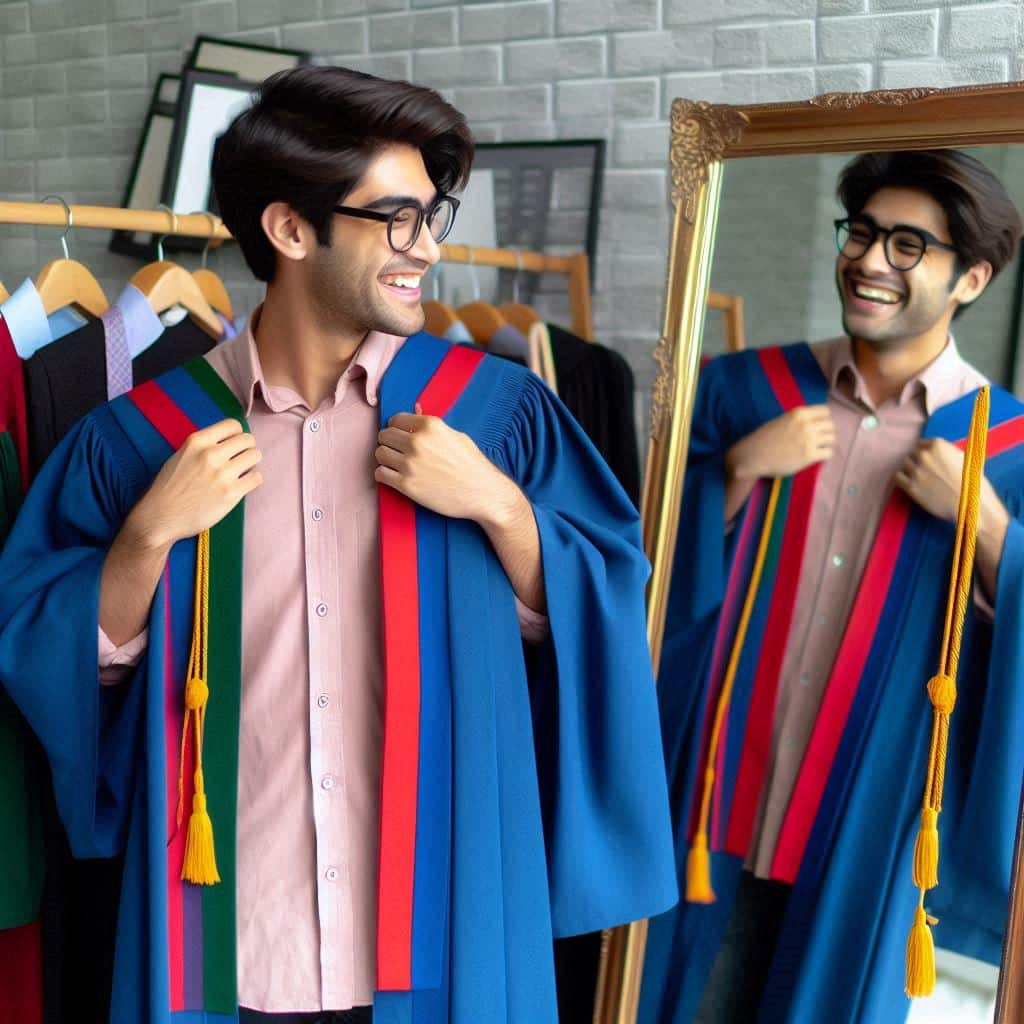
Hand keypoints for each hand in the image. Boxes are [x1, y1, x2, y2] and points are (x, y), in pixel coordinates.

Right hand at [129, 419, 262, 550]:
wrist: (161, 516)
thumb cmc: (169, 487)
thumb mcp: (181, 455)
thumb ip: (204, 446)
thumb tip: (227, 441)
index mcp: (198, 442)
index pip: (232, 425)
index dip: (238, 434)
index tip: (235, 443)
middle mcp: (211, 454)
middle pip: (248, 439)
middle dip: (247, 448)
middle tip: (241, 458)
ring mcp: (222, 474)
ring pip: (255, 456)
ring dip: (251, 463)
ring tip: (241, 471)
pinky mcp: (231, 494)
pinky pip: (256, 478)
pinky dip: (252, 480)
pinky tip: (242, 484)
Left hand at [375, 404, 518, 523]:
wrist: (482, 492)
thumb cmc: (472, 464)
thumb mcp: (455, 436)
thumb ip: (431, 425)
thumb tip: (415, 408)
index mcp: (430, 426)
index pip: (396, 419)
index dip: (397, 428)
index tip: (400, 435)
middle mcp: (417, 442)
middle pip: (384, 436)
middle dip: (389, 442)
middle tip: (397, 451)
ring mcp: (410, 464)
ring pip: (379, 453)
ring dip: (385, 458)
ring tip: (396, 464)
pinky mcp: (406, 485)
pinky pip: (380, 474)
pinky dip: (384, 475)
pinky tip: (394, 477)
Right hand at [725, 405, 835, 481]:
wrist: (753, 455)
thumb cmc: (764, 438)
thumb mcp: (782, 420)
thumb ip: (798, 420)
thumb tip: (814, 423)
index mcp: (799, 414)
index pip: (825, 411)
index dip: (824, 419)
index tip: (819, 426)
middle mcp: (806, 424)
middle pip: (831, 425)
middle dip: (827, 432)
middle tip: (820, 439)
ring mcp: (809, 440)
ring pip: (832, 439)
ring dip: (827, 443)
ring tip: (819, 448)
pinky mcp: (809, 455)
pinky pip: (828, 453)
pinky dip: (825, 455)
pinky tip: (816, 457)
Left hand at [894, 437, 967, 523]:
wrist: (970, 504)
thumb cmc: (972, 481)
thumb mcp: (962, 457)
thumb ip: (945, 451)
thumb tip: (934, 451)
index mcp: (937, 445)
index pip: (921, 444)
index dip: (924, 453)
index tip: (928, 461)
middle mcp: (924, 455)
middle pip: (912, 454)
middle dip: (917, 462)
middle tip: (925, 472)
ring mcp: (916, 470)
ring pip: (904, 465)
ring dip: (910, 470)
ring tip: (919, 478)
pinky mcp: (910, 486)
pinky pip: (897, 477)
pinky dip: (902, 479)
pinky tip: (909, 483)